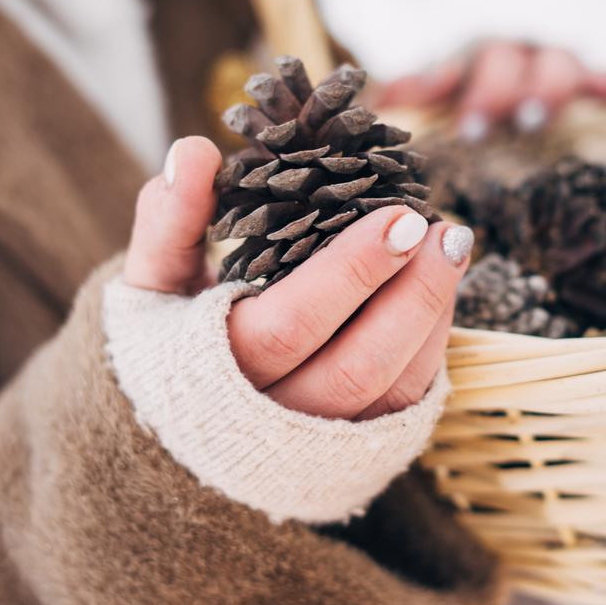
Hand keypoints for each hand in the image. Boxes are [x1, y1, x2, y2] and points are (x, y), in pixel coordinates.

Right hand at [123, 137, 473, 421]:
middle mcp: (269, 423)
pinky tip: (442, 286)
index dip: (351, 271)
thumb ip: (168, 221)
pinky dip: (432, 344)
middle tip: (442, 227)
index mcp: (214, 375)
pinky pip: (407, 403)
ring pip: (391, 390)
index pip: (292, 324)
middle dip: (412, 294)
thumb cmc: (165, 339)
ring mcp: (317, 446)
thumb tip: (192, 152)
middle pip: (356, 366)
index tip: (398, 215)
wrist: (172, 430)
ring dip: (432, 314)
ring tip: (453, 244)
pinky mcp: (355, 452)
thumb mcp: (151, 282)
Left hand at [367, 39, 605, 140]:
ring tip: (532, 121)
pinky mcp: (589, 80)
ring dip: (544, 88)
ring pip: (555, 61)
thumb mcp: (429, 100)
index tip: (431, 98)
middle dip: (490, 93)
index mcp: (470, 55)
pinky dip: (604, 83)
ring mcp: (552, 63)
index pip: (455, 60)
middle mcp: (512, 52)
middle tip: (475, 132)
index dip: (442, 77)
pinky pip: (602, 76)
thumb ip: (407, 96)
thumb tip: (382, 99)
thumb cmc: (464, 106)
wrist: (508, 91)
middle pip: (505, 60)